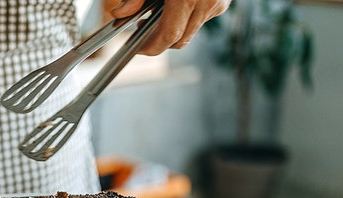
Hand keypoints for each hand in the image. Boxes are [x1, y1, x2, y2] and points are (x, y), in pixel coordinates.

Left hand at [111, 0, 229, 54]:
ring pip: (191, 30)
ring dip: (175, 27)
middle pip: (180, 39)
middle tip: (144, 28)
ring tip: (161, 10)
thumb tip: (119, 14)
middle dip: (161, 40)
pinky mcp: (223, 1)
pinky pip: (202, 18)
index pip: (169, 36)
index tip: (140, 48)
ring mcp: (217, 3)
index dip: (152, 47)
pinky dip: (188, 16)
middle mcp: (206, 3)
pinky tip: (178, 2)